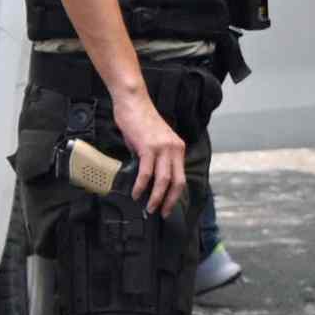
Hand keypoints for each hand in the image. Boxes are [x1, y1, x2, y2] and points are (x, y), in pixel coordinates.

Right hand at [113, 93, 186, 216]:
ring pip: (164, 180)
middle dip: (169, 201)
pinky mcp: (148, 147)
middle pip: (177, 182)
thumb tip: (147, 176)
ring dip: (156, 198)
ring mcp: (162, 148)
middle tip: (161, 213)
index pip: (181, 177)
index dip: (176, 195)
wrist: (133, 101)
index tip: (168, 206)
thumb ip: (154, 157)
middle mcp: (174, 149)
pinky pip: (146, 172)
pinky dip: (141, 186)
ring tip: (149, 208)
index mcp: (178, 148)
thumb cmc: (140, 120)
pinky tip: (136, 193)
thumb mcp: (154, 140)